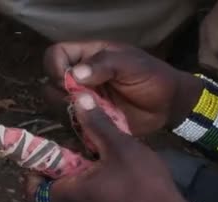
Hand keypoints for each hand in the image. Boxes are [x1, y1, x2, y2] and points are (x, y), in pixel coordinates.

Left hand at [25, 91, 188, 201]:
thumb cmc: (143, 184)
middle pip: (50, 197)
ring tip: (92, 168)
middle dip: (56, 177)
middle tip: (71, 158)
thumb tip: (78, 98)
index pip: (31, 193)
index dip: (32, 176)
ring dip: (74, 187)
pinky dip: (89, 199)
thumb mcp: (121, 147)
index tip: (44, 159)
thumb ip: (97, 123)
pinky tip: (111, 185)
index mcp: (70, 195)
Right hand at [43, 41, 201, 135]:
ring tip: (92, 116)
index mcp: (87, 57)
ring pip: (57, 108)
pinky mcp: (90, 121)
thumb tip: (75, 74)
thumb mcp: (132, 65)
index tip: (68, 80)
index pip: (55, 55)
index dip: (55, 67)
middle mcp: (79, 78)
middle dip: (60, 95)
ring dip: (69, 113)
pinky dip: (78, 130)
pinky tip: (93, 130)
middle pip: (50, 84)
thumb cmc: (152, 77)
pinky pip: (72, 126)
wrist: (168, 105)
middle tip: (82, 102)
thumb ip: (105, 65)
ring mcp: (83, 101)